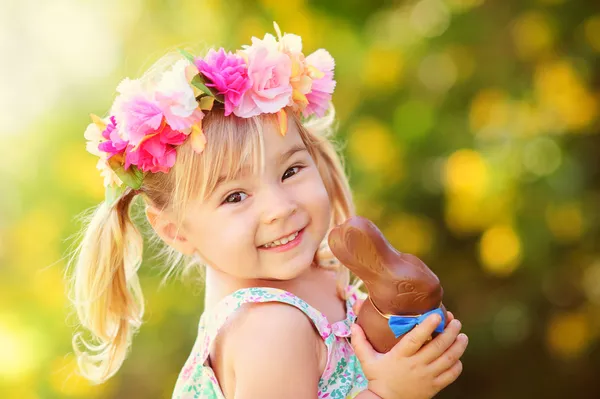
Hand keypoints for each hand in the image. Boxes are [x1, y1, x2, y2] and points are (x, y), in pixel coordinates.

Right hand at [351, 313, 467, 398]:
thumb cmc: (377, 378)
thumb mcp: (367, 360)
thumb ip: (360, 342)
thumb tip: (354, 325)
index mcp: (401, 356)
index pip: (416, 338)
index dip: (427, 326)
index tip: (437, 314)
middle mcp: (416, 365)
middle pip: (438, 346)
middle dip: (450, 332)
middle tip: (455, 321)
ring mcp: (427, 377)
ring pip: (449, 359)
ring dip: (458, 346)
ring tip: (462, 335)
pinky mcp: (434, 387)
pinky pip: (451, 375)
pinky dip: (457, 364)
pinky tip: (457, 356)